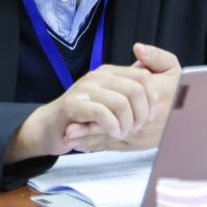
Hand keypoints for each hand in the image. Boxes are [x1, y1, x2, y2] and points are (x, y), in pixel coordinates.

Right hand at [4, 45, 166, 162]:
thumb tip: (158, 96)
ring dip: (126, 124)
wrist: (49, 127)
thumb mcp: (110, 103)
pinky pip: (101, 113)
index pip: (143, 76)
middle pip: (136, 89)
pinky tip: (112, 133)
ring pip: (121, 102)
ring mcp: (85, 89)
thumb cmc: (84, 118)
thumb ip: (129, 96)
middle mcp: (98, 76)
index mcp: (110, 73)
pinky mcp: (72, 104)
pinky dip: (111, 126)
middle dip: (141, 114)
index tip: (149, 117)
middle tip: (134, 129)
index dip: (152, 98)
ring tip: (121, 133)